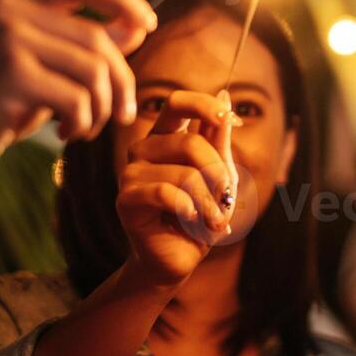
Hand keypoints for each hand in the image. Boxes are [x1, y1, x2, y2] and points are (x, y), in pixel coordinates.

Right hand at [0, 0, 156, 180]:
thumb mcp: (40, 64)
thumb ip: (81, 41)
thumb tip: (138, 26)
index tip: (147, 24)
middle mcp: (8, 6)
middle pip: (97, 38)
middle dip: (121, 80)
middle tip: (123, 113)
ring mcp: (8, 36)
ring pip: (94, 70)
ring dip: (102, 108)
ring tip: (86, 128)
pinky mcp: (12, 73)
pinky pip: (78, 97)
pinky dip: (82, 122)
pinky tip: (65, 134)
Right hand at [117, 91, 236, 287]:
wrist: (179, 259)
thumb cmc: (200, 215)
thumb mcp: (220, 175)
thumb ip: (219, 139)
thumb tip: (225, 96)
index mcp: (164, 137)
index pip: (177, 103)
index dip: (204, 105)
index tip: (229, 119)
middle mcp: (143, 149)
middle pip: (191, 143)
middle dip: (219, 176)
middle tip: (225, 200)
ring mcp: (130, 172)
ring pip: (185, 174)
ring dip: (210, 203)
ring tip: (213, 221)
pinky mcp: (126, 199)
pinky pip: (166, 193)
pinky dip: (190, 210)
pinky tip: (191, 221)